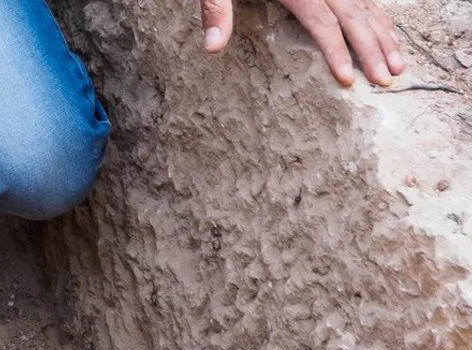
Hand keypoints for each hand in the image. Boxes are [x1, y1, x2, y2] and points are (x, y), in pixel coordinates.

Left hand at [201, 0, 405, 85]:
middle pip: (352, 15)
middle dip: (372, 48)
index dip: (336, 51)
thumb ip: (217, 10)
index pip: (321, 22)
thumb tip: (214, 48)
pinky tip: (388, 32)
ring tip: (399, 63)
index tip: (348, 79)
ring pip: (364, 4)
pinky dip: (377, 14)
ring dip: (383, 33)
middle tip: (388, 78)